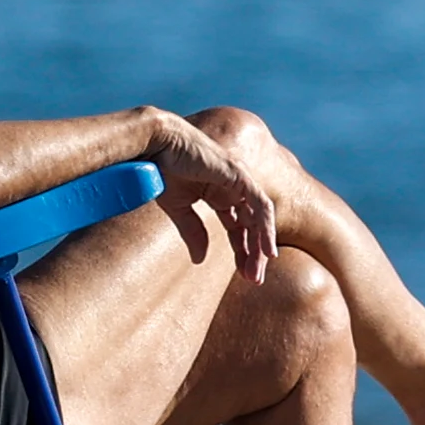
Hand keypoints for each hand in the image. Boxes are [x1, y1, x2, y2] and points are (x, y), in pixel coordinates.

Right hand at [144, 115, 277, 282]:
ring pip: (260, 217)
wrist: (156, 145)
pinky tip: (267, 249)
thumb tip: (200, 260)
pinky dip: (266, 227)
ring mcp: (239, 180)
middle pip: (252, 225)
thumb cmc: (163, 170)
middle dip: (254, 253)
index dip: (243, 251)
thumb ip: (192, 231)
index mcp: (219, 194)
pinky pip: (261, 205)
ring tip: (259, 271)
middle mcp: (234, 187)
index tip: (245, 275)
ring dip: (261, 245)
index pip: (239, 227)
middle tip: (254, 280)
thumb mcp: (179, 208)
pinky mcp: (240, 175)